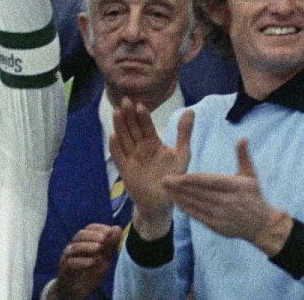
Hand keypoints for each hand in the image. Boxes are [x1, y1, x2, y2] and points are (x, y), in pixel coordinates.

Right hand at [49, 224, 123, 299]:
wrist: (76, 291)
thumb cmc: (90, 273)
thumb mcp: (104, 259)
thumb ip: (110, 245)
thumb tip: (117, 228)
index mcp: (83, 242)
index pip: (89, 228)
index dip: (99, 228)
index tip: (110, 231)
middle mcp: (73, 246)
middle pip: (80, 235)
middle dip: (93, 235)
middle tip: (104, 239)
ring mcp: (67, 257)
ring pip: (74, 247)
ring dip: (87, 246)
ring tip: (99, 248)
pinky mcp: (64, 269)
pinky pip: (70, 262)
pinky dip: (82, 261)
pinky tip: (92, 262)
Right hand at [110, 99, 192, 239]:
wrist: (163, 202)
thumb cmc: (174, 177)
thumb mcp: (182, 154)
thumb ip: (184, 133)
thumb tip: (190, 110)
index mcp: (152, 142)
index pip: (146, 125)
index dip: (142, 115)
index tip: (139, 103)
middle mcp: (140, 147)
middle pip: (133, 128)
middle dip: (128, 115)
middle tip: (124, 101)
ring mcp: (131, 157)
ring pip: (124, 138)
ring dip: (120, 126)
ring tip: (117, 112)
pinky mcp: (125, 170)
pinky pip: (119, 157)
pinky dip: (115, 147)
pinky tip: (113, 136)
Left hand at [163, 138, 291, 254]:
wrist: (261, 225)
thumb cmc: (253, 196)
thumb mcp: (250, 175)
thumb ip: (243, 155)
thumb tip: (243, 137)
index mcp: (234, 186)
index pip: (209, 181)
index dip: (191, 179)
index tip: (177, 174)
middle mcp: (227, 201)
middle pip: (199, 192)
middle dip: (179, 186)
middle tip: (163, 179)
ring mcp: (221, 215)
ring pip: (195, 204)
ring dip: (178, 196)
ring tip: (165, 188)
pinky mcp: (216, 226)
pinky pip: (197, 215)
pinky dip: (185, 208)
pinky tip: (175, 200)